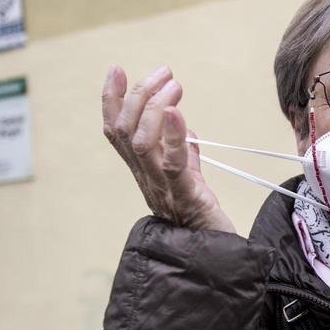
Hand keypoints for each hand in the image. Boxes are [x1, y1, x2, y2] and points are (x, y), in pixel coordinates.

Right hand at [102, 65, 235, 232]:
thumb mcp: (190, 181)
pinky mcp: (186, 199)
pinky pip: (171, 165)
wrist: (218, 260)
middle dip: (139, 94)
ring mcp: (163, 190)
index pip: (116, 133)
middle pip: (125, 131)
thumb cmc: (202, 221)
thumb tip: (182, 129)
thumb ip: (182, 155)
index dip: (111, 101)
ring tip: (174, 85)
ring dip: (154, 107)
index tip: (116, 69)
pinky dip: (171, 135)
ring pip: (141, 144)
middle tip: (165, 72)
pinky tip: (176, 112)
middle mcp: (146, 180)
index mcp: (145, 173)